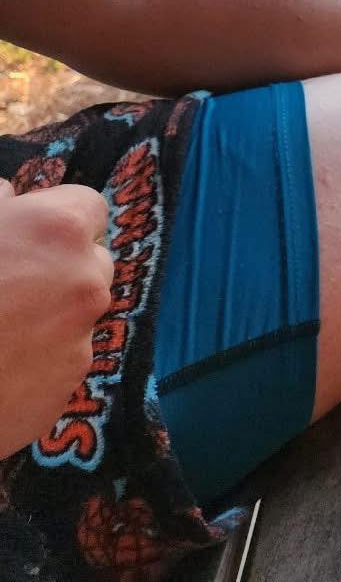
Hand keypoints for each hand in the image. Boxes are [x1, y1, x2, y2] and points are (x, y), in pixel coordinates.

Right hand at [0, 180, 112, 459]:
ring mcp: (81, 337)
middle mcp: (86, 281)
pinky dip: (36, 358)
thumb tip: (10, 195)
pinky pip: (61, 358)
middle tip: (6, 281)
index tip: (25, 233)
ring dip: (48, 313)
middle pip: (91, 261)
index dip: (54, 217)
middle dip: (58, 266)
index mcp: (58, 231)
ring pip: (77, 312)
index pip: (88, 207)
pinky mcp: (68, 385)